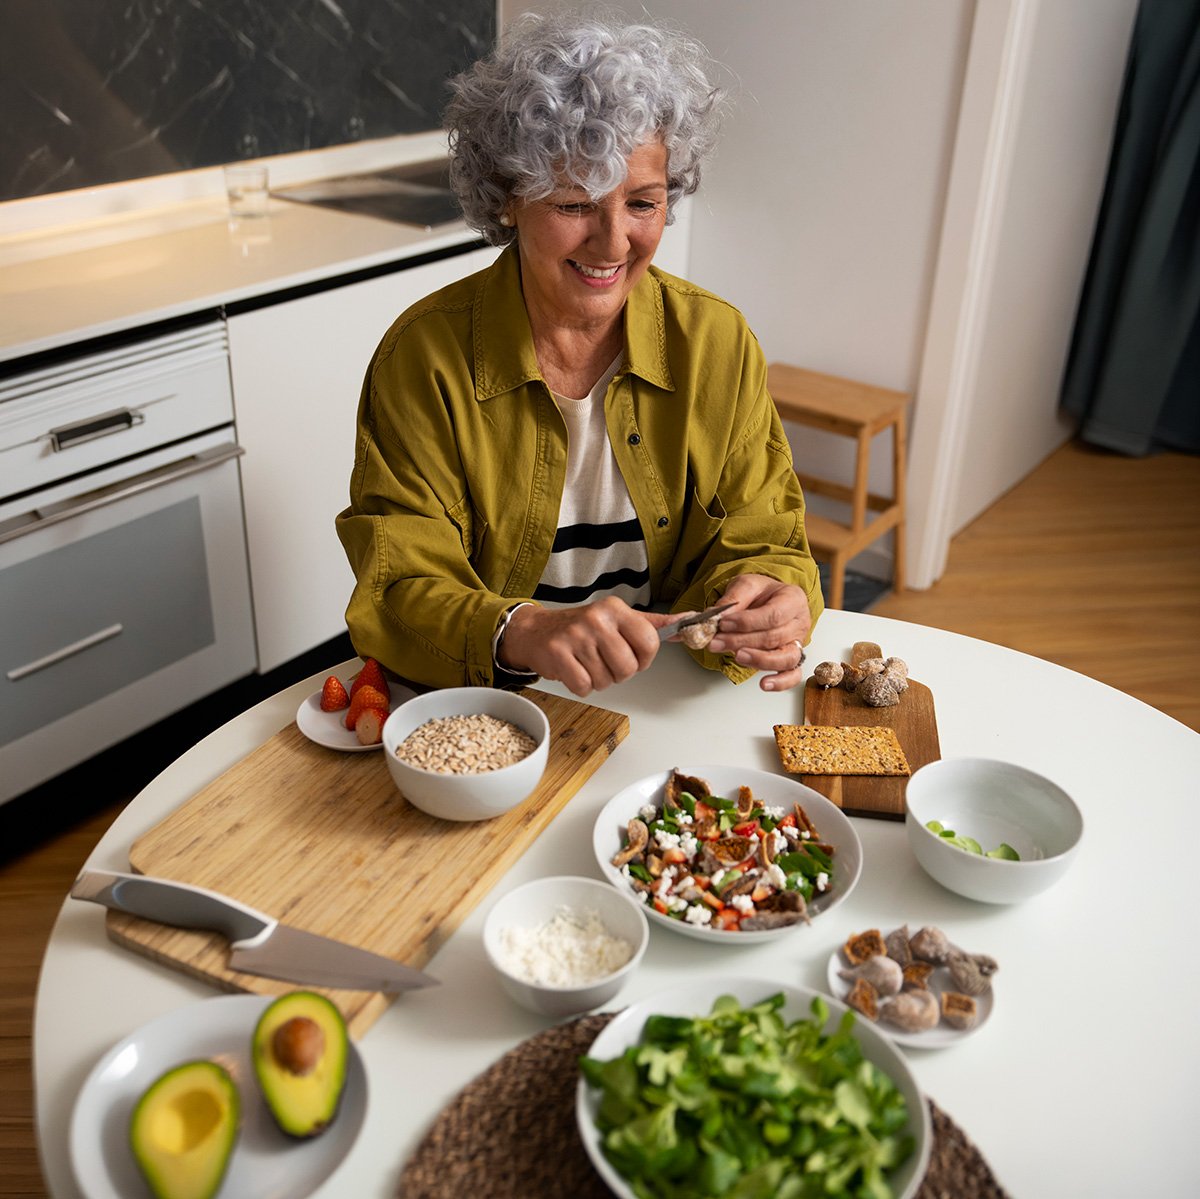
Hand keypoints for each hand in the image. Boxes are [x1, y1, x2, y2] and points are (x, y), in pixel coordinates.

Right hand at [499, 598, 676, 696]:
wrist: (536, 631)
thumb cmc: (582, 629)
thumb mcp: (618, 619)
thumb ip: (653, 624)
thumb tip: (689, 622)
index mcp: (616, 609)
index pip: (649, 642)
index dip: (644, 659)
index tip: (633, 657)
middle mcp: (597, 619)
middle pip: (628, 668)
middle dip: (619, 673)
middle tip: (603, 661)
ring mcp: (576, 636)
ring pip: (606, 680)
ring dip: (598, 680)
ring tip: (585, 663)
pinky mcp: (557, 653)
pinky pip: (583, 686)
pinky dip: (580, 686)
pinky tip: (573, 670)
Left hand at [704, 574, 812, 691]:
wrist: (768, 601)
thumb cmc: (761, 594)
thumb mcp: (745, 585)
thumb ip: (731, 600)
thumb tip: (713, 616)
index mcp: (793, 599)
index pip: (773, 615)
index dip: (748, 622)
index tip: (724, 623)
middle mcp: (799, 622)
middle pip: (773, 637)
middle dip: (741, 641)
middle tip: (716, 642)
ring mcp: (797, 643)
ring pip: (784, 658)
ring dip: (758, 660)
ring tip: (737, 657)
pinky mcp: (792, 660)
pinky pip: (792, 676)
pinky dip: (780, 683)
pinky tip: (764, 684)